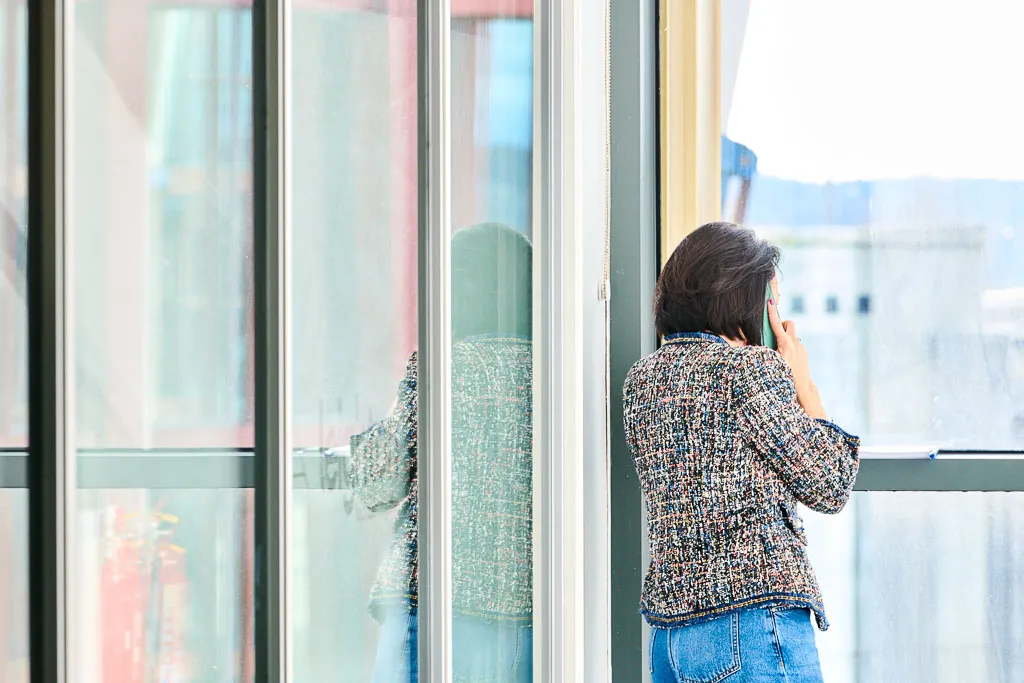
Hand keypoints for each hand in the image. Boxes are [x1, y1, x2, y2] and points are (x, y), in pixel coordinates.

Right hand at [767, 298, 827, 419]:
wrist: (802, 387)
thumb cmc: (784, 376)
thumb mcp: (770, 362)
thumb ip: (762, 351)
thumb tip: (751, 343)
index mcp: (785, 344)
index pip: (776, 324)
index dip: (771, 312)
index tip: (769, 302)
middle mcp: (794, 343)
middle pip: (788, 324)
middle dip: (781, 325)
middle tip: (774, 333)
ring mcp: (801, 347)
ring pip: (792, 334)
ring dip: (785, 337)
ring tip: (778, 350)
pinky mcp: (804, 352)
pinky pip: (795, 343)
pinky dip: (789, 346)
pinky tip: (785, 358)